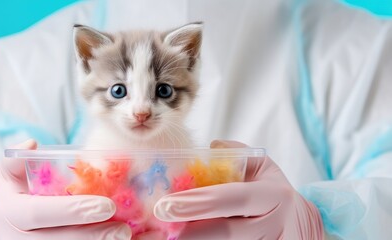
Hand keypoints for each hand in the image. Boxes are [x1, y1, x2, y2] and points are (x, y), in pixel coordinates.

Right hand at [0, 139, 131, 239]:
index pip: (39, 212)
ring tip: (124, 237)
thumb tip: (31, 143)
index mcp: (7, 213)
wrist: (1, 235)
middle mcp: (14, 239)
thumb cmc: (10, 202)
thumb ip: (16, 160)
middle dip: (92, 235)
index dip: (73, 210)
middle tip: (123, 229)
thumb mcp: (7, 179)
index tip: (107, 206)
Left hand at [153, 140, 323, 238]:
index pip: (233, 199)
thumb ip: (235, 155)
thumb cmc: (271, 192)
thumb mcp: (262, 167)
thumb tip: (209, 146)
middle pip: (227, 232)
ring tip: (162, 234)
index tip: (167, 204)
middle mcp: (273, 225)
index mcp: (273, 196)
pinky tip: (179, 238)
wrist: (297, 227)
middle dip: (190, 230)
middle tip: (159, 222)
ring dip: (192, 239)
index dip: (199, 203)